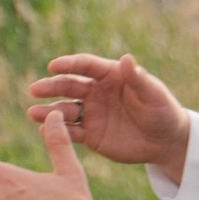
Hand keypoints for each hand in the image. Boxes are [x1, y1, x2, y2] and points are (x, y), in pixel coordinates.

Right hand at [28, 46, 191, 184]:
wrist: (165, 141)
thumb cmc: (163, 111)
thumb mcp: (153, 94)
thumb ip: (138, 78)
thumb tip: (126, 58)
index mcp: (110, 75)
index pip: (85, 66)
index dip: (69, 64)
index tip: (53, 65)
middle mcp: (96, 92)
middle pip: (69, 86)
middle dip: (51, 87)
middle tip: (35, 89)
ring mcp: (91, 113)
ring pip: (65, 110)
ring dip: (48, 111)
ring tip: (33, 113)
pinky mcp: (90, 135)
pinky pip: (71, 132)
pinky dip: (58, 131)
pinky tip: (44, 131)